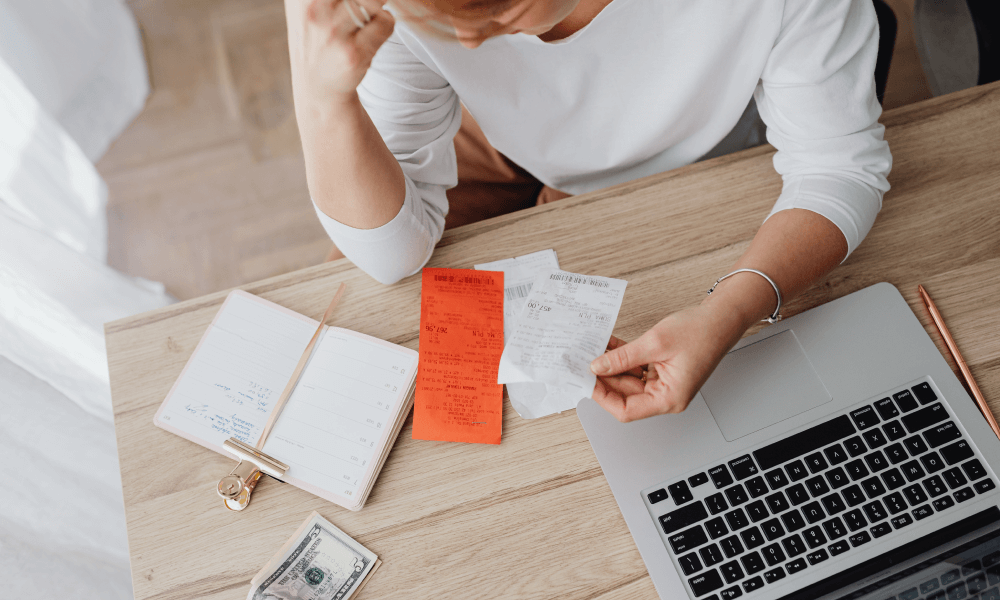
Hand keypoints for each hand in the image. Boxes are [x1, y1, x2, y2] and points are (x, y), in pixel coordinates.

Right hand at [286, 0, 394, 104]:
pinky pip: (386, 22)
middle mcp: (312, 9)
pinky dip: (386, 23)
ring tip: (369, 13)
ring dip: (378, 3)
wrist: (317, 86)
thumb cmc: (316, 35)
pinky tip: (372, 31)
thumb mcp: (305, 3)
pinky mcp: (353, 53)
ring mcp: (332, 32)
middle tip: (368, 5)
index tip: (358, 1)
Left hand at [589, 302, 747, 421]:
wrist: (723, 317)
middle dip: (603, 379)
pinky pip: (636, 369)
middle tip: (583, 362)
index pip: (626, 411)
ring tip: (592, 351)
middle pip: (625, 396)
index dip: (603, 397)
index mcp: (669, 399)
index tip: (587, 381)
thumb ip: (623, 357)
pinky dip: (622, 358)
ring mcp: (664, 384)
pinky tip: (608, 346)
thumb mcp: (654, 343)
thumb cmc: (701, 332)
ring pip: (628, 381)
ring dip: (610, 366)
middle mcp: (667, 396)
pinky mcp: (663, 371)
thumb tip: (597, 367)